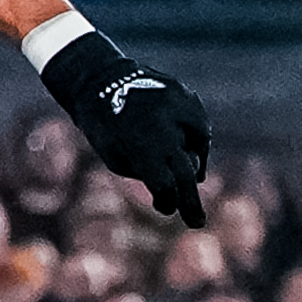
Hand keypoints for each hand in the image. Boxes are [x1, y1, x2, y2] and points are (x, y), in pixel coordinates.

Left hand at [41, 30, 210, 226]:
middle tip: (197, 223)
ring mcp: (179, 105)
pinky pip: (199, 125)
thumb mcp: (116, 157)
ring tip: (178, 163)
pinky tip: (183, 144)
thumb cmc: (105, 128)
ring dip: (192, 160)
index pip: (165, 182)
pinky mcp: (187, 94)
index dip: (169, 201)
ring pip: (200, 144)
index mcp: (141, 142)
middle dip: (191, 200)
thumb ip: (148, 173)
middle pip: (186, 170)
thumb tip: (185, 186)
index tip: (169, 211)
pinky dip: (194, 138)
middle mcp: (165, 123)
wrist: (100, 79)